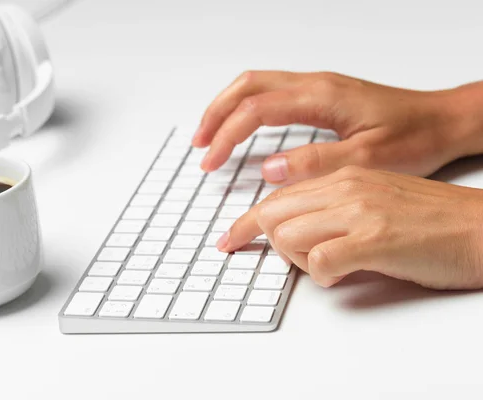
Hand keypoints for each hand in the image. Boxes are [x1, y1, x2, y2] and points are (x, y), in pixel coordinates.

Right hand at [193, 71, 482, 184]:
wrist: (442, 120)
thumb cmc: (413, 138)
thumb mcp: (367, 160)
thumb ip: (315, 163)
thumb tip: (269, 169)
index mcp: (321, 97)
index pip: (255, 110)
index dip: (226, 135)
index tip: (210, 161)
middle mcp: (315, 84)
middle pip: (247, 86)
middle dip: (215, 114)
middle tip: (199, 144)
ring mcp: (318, 85)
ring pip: (256, 83)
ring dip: (227, 106)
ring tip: (210, 134)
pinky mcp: (322, 93)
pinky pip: (271, 89)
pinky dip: (247, 105)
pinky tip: (244, 124)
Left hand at [216, 166, 482, 289]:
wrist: (481, 227)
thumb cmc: (432, 220)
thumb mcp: (374, 201)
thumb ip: (332, 209)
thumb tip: (294, 232)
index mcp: (345, 176)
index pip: (278, 196)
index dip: (248, 222)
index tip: (231, 238)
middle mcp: (347, 187)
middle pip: (273, 213)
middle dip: (263, 241)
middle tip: (271, 254)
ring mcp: (360, 211)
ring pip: (288, 236)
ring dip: (297, 260)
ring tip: (327, 265)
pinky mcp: (375, 239)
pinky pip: (319, 261)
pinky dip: (322, 276)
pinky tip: (343, 274)